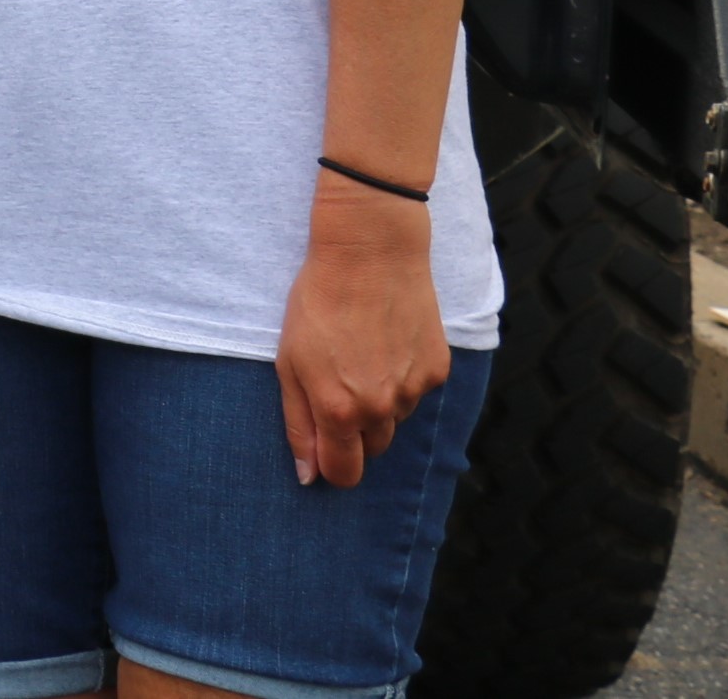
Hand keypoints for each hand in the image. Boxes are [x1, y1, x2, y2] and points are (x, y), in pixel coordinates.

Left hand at [273, 178, 450, 487]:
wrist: (370, 251)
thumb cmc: (318, 301)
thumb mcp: (289, 361)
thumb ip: (299, 424)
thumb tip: (308, 477)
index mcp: (338, 411)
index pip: (343, 473)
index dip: (331, 465)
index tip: (325, 446)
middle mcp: (381, 409)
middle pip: (371, 450)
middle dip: (355, 431)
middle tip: (339, 384)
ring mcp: (414, 390)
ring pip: (395, 419)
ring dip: (380, 402)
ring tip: (363, 352)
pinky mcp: (437, 369)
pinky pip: (417, 392)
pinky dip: (404, 378)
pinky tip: (389, 341)